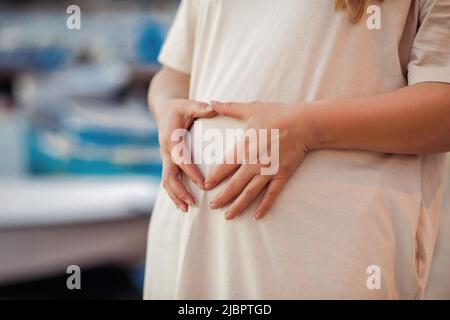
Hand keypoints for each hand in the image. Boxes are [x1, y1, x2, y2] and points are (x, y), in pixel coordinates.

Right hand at [156, 99, 215, 211]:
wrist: (163, 110)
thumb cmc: (179, 108)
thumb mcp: (188, 104)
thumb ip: (200, 107)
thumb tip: (213, 108)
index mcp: (171, 138)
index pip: (180, 159)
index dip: (191, 172)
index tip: (203, 183)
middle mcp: (165, 151)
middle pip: (169, 176)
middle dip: (180, 191)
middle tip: (193, 203)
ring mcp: (165, 158)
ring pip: (166, 182)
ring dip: (175, 196)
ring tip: (187, 209)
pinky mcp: (167, 162)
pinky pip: (169, 180)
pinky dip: (174, 194)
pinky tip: (183, 204)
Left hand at [205, 101, 314, 219]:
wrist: (303, 123)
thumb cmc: (277, 114)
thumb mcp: (250, 109)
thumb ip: (229, 108)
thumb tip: (211, 102)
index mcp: (244, 149)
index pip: (223, 168)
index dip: (214, 179)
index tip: (205, 187)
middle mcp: (253, 164)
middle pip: (233, 185)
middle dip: (222, 198)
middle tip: (213, 207)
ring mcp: (268, 172)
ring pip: (249, 193)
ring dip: (238, 206)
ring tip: (229, 216)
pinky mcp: (282, 175)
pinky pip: (271, 195)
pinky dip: (264, 206)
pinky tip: (257, 216)